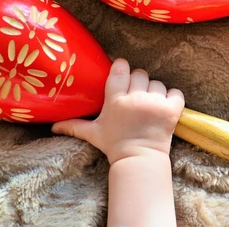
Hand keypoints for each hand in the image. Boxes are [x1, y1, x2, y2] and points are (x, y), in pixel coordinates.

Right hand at [51, 58, 184, 163]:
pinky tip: (165, 105)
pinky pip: (175, 92)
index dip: (122, 67)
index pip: (120, 69)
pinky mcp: (171, 110)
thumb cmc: (115, 145)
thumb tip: (53, 126)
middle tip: (135, 95)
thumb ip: (74, 125)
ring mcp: (155, 103)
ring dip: (154, 91)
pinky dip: (172, 97)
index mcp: (116, 101)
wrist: (139, 161)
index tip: (122, 73)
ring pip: (157, 83)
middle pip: (140, 74)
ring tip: (149, 104)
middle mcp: (135, 99)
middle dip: (138, 82)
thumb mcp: (93, 133)